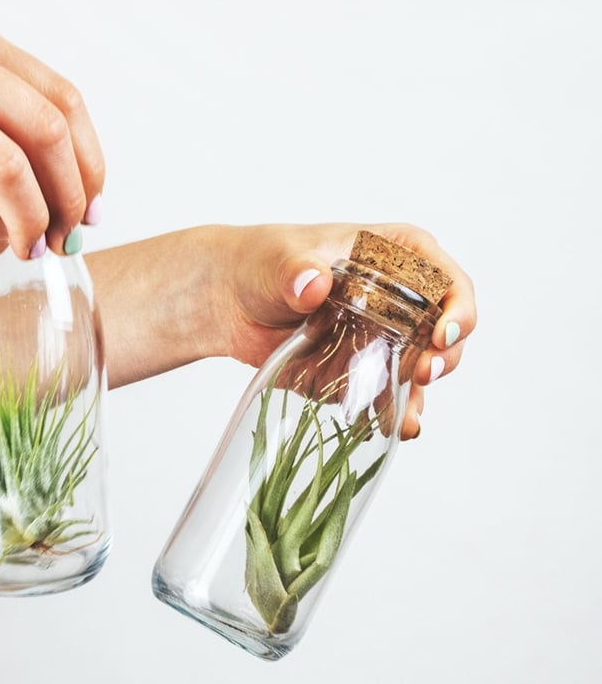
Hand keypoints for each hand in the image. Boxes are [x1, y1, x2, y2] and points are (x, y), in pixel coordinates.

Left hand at [215, 223, 476, 439]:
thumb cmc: (261, 262)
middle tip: (422, 374)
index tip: (442, 333)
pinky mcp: (359, 371)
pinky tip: (389, 428)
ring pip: (421, 368)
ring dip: (420, 394)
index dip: (457, 306)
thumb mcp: (278, 258)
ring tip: (407, 417)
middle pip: (444, 330)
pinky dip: (391, 413)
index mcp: (393, 256)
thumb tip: (314, 284)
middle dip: (445, 356)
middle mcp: (398, 299)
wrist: (228, 300)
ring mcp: (381, 338)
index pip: (445, 278)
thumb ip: (296, 270)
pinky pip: (386, 395)